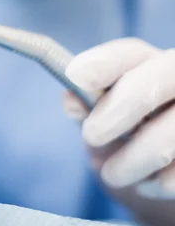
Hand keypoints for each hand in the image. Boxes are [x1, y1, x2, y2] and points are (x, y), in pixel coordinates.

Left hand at [63, 38, 174, 224]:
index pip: (131, 53)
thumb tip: (72, 100)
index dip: (104, 63)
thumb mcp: (101, 121)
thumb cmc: (125, 140)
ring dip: (135, 159)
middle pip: (161, 79)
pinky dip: (160, 181)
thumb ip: (86, 107)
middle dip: (122, 105)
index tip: (76, 76)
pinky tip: (148, 184)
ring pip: (172, 131)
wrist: (158, 178)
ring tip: (112, 174)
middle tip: (92, 136)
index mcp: (150, 66)